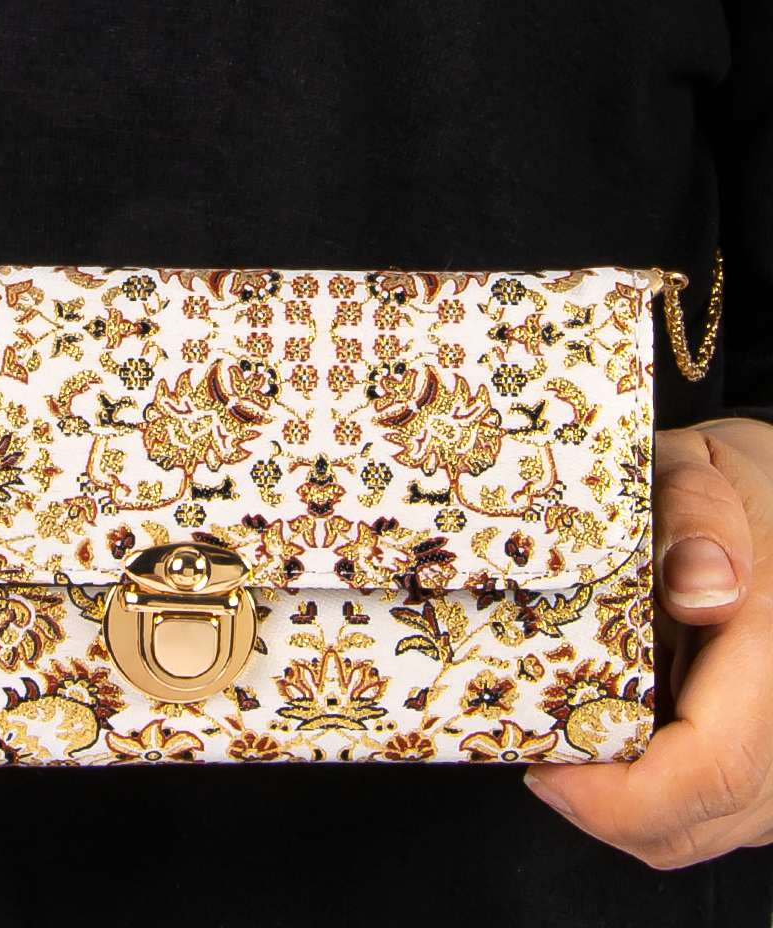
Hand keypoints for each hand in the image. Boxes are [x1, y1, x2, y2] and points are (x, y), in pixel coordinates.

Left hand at [523, 418, 772, 867]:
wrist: (772, 500)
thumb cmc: (730, 479)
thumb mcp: (701, 465)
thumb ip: (697, 513)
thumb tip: (702, 587)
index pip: (716, 761)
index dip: (626, 795)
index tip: (547, 771)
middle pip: (711, 812)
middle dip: (613, 808)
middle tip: (541, 761)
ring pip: (717, 826)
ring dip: (636, 812)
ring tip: (574, 753)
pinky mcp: (772, 755)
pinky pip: (724, 813)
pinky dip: (662, 804)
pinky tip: (618, 753)